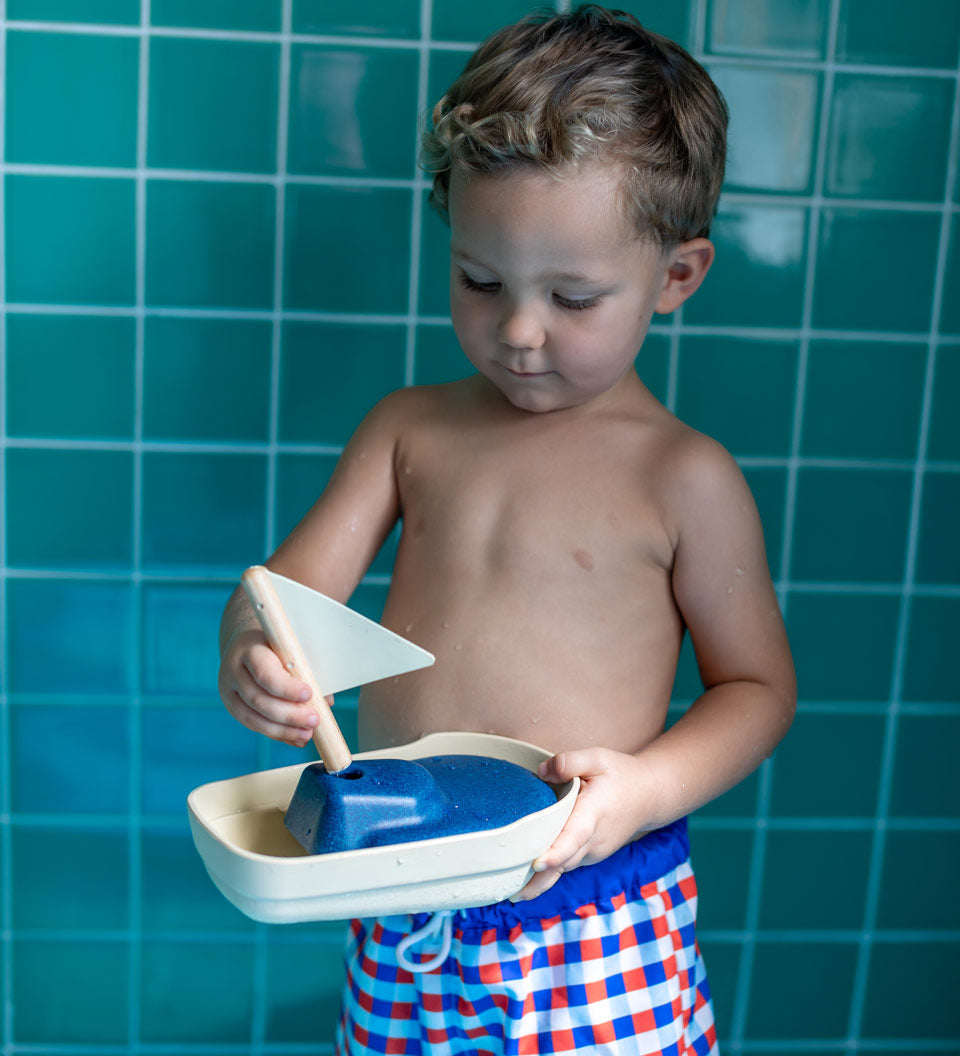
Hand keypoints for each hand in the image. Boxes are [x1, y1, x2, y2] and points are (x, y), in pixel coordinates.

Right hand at [218, 626, 329, 746]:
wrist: (246, 644)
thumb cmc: (276, 646)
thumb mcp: (290, 648)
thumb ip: (307, 671)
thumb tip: (326, 701)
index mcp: (250, 650)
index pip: (265, 673)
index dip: (287, 688)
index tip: (309, 695)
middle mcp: (233, 671)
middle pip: (258, 700)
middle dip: (289, 714)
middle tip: (314, 720)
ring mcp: (229, 691)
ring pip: (253, 717)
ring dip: (283, 730)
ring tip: (307, 734)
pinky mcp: (232, 707)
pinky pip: (253, 725)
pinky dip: (277, 734)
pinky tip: (296, 738)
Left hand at [513, 747, 652, 900]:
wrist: (650, 796)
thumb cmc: (621, 775)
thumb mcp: (598, 758)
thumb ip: (569, 762)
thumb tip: (540, 772)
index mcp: (594, 814)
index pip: (574, 838)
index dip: (555, 853)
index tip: (536, 864)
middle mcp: (593, 840)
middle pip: (561, 863)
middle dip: (535, 878)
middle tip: (503, 890)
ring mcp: (592, 852)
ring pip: (561, 869)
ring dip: (537, 882)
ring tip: (506, 892)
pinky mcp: (588, 856)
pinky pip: (564, 867)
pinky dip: (546, 874)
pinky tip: (522, 882)